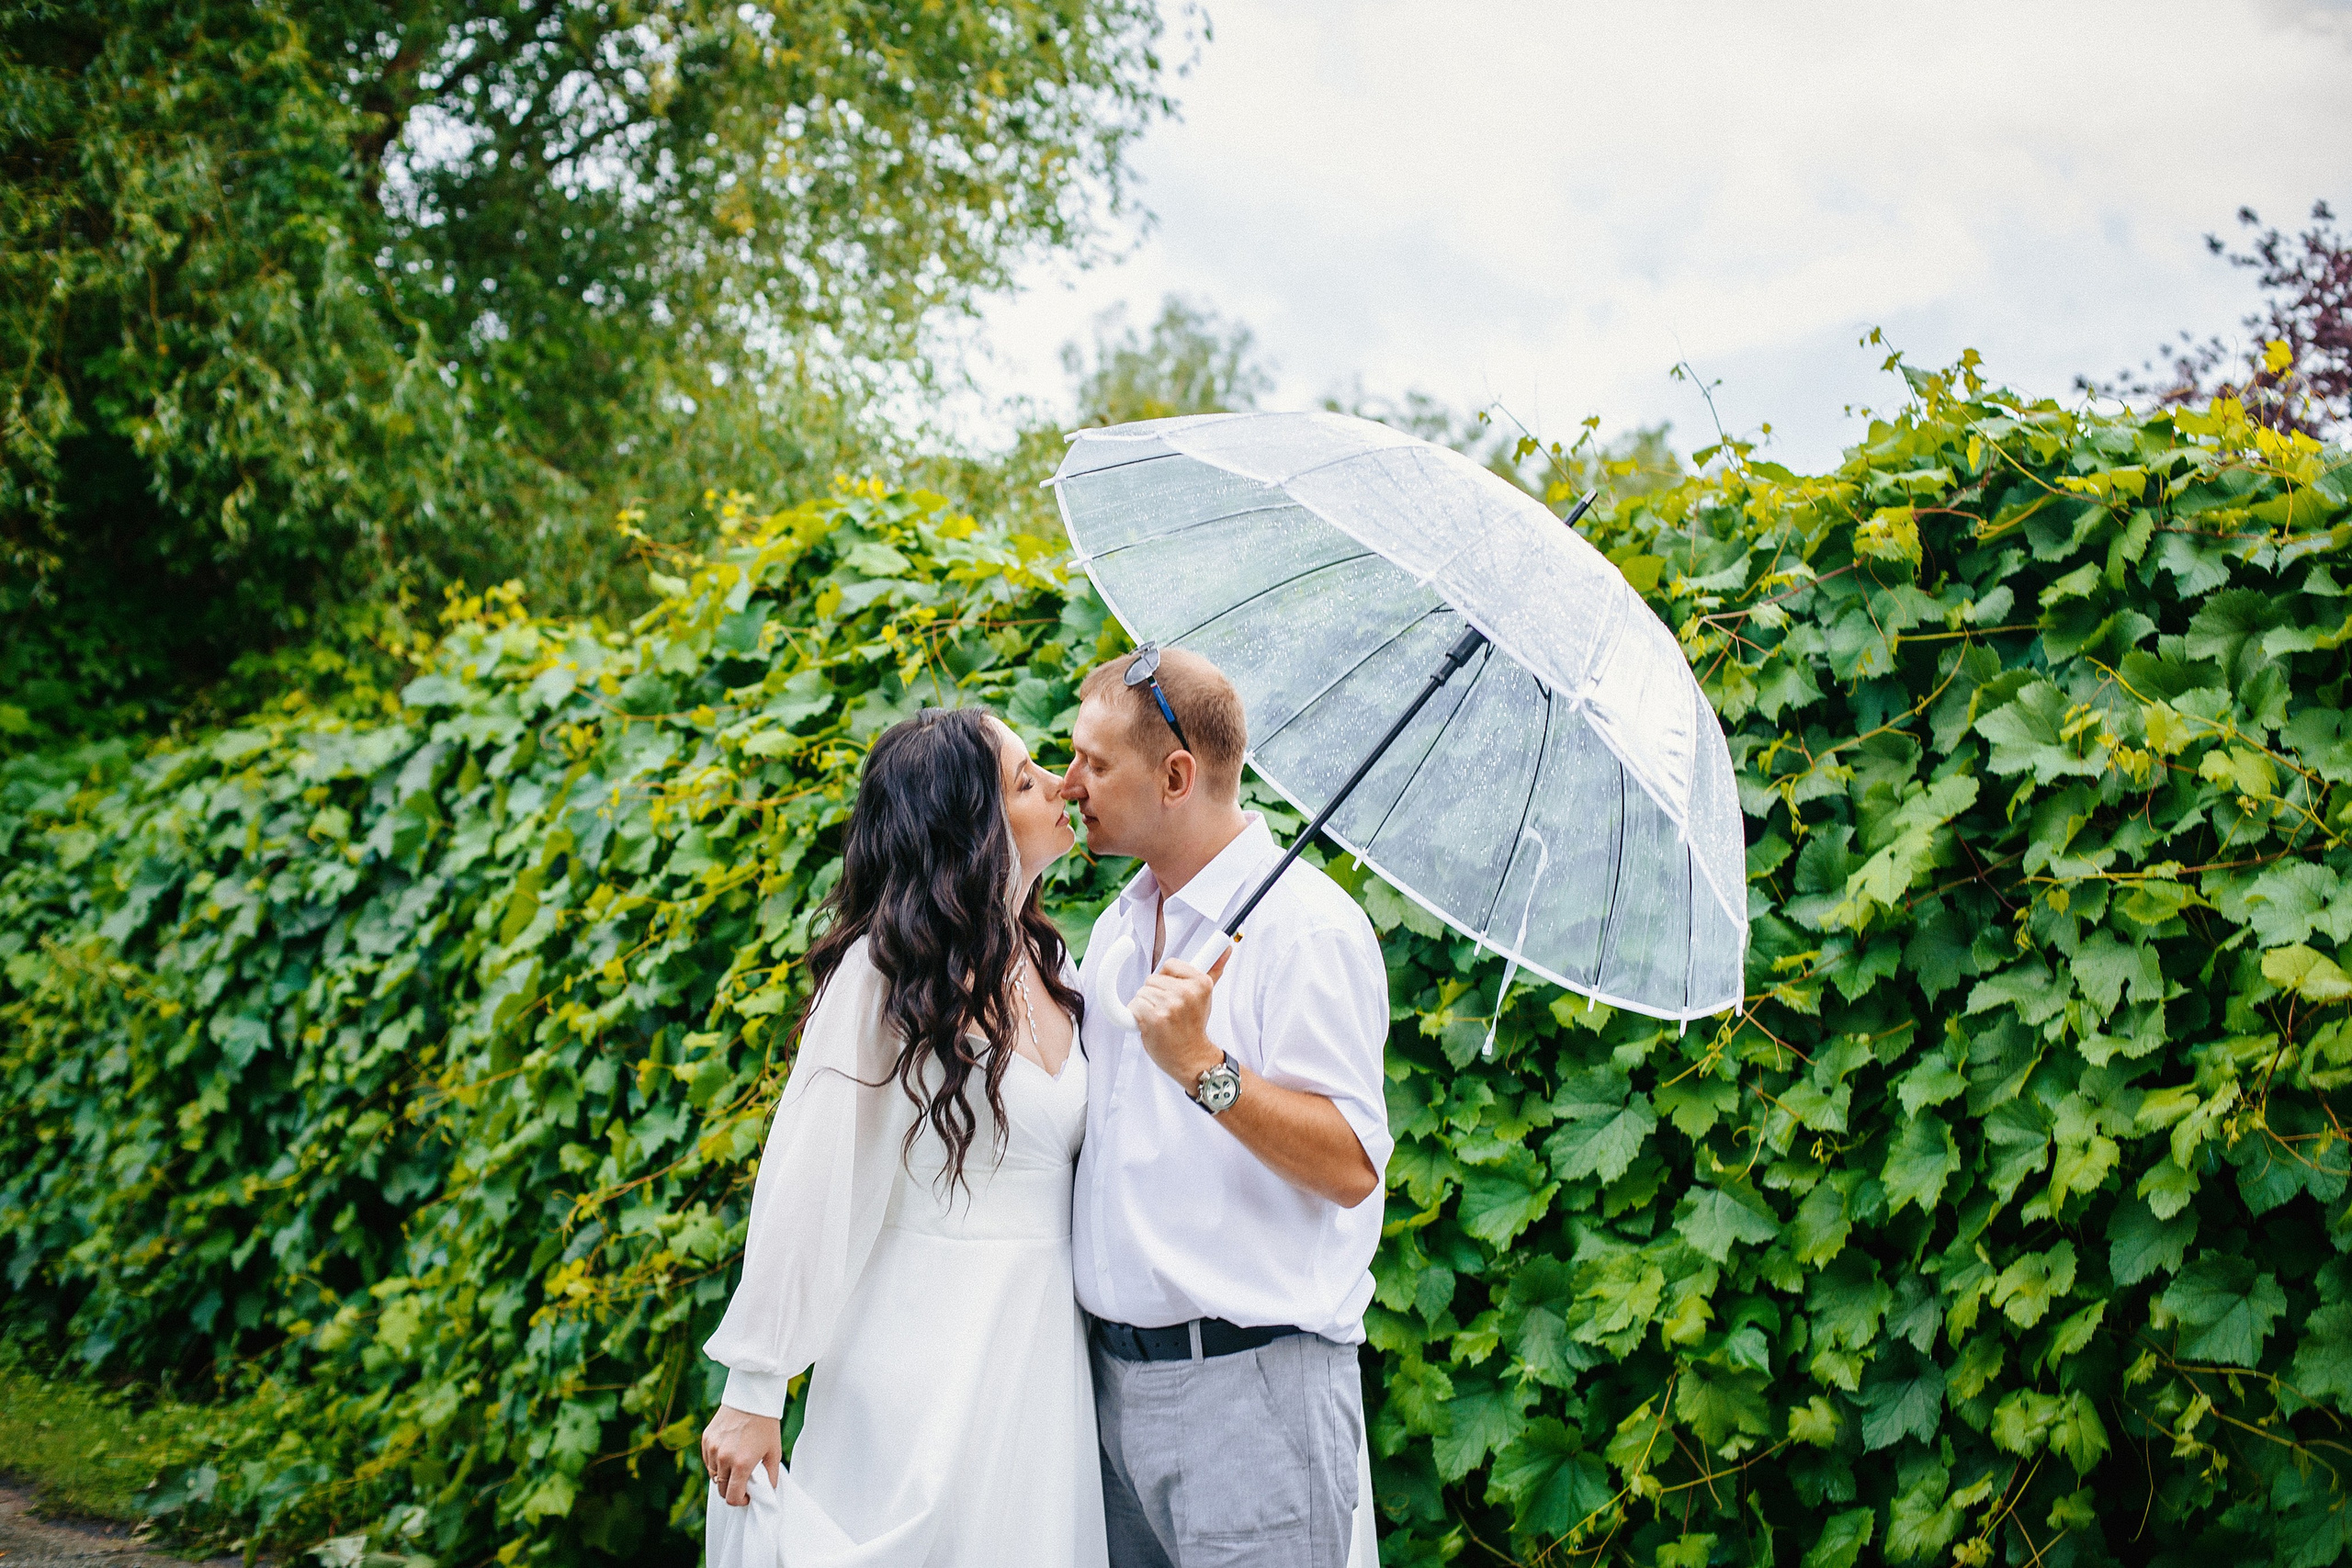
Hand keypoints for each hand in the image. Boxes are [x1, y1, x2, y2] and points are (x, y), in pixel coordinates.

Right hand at [701, 1404, 781, 1506]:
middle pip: (721, 1489)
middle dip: (732, 1490)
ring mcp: (713, 1448)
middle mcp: (724, 1458)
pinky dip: (716, 1463)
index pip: (732, 1497)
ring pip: (713, 1475)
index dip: (740, 1501)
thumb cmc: (766, 1425)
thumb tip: (767, 1493)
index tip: (747, 1496)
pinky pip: (708, 1460)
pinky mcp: (706, 1439)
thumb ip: (770, 1477)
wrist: (751, 1397)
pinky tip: (728, 1453)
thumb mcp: (774, 1452)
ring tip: (737, 1465)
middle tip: (743, 1482)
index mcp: (741, 1464)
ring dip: (724, 1476)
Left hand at [1128, 947, 1231, 1088]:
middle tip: (1169, 1012)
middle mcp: (1186, 993)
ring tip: (1161, 1020)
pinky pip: (1134, 1006)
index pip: (1169, 965)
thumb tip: (1227, 946)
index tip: (1174, 994)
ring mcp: (1170, 1006)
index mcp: (1200, 982)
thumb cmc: (1194, 1025)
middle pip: (1152, 979)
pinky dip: (1137, 1016)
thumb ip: (1214, 968)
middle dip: (1155, 994)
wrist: (1191, 1057)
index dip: (1167, 980)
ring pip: (1141, 993)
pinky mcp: (1154, 1019)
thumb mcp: (1207, 995)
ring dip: (1145, 1006)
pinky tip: (1150, 1026)